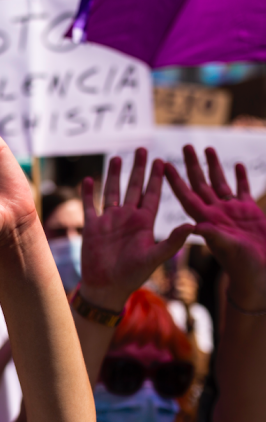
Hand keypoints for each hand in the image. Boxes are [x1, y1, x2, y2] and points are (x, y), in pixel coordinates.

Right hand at [80, 148, 192, 307]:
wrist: (106, 287)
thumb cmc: (133, 276)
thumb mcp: (155, 258)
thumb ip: (172, 241)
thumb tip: (193, 225)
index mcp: (144, 223)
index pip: (152, 195)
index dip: (157, 178)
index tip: (162, 161)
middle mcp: (127, 218)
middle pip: (133, 187)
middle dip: (138, 169)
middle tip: (143, 149)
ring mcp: (109, 220)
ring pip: (113, 191)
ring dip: (115, 175)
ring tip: (118, 157)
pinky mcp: (92, 226)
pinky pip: (90, 205)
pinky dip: (88, 192)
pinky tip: (89, 179)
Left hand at [166, 145, 265, 304]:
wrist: (260, 275)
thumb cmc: (243, 267)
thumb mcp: (228, 250)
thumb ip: (214, 237)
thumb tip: (195, 227)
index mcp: (207, 220)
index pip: (187, 196)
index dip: (176, 181)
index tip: (165, 165)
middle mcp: (216, 213)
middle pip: (201, 184)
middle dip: (193, 165)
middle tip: (185, 146)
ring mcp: (232, 212)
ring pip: (220, 183)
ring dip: (214, 166)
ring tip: (207, 148)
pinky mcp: (249, 212)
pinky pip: (242, 190)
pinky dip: (239, 177)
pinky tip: (235, 164)